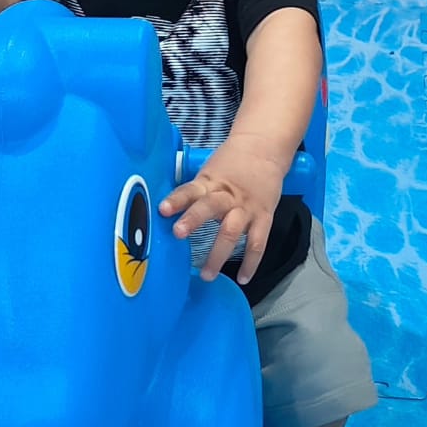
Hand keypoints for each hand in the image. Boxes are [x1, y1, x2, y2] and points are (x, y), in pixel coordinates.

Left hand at [157, 131, 288, 284]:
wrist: (264, 148)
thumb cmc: (231, 162)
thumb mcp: (208, 171)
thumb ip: (194, 192)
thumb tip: (168, 213)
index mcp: (209, 182)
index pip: (189, 190)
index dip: (176, 200)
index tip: (163, 210)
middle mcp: (227, 195)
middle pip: (209, 208)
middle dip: (193, 221)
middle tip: (178, 234)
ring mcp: (246, 207)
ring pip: (232, 231)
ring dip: (219, 254)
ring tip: (206, 274)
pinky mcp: (264, 216)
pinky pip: (258, 243)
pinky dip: (251, 262)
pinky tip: (242, 278)